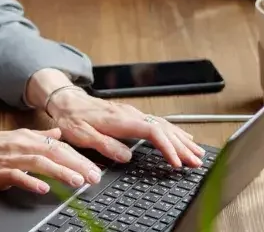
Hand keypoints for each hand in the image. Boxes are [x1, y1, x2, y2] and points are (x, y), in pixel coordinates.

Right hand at [0, 128, 102, 194]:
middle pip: (53, 153)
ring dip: (60, 171)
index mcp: (25, 136)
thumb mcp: (13, 138)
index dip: (78, 156)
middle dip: (76, 164)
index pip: (58, 145)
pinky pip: (16, 176)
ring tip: (77, 181)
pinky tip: (43, 188)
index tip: (95, 167)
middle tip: (94, 176)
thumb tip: (58, 134)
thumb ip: (37, 136)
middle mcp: (19, 144)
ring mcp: (8, 158)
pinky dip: (30, 181)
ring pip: (39, 163)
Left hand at [47, 88, 205, 167]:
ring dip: (181, 140)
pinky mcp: (132, 115)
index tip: (176, 163)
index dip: (167, 147)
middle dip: (181, 147)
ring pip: (163, 125)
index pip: (152, 132)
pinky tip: (183, 137)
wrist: (65, 101)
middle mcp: (130, 114)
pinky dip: (174, 132)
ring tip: (197, 153)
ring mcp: (133, 113)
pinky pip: (159, 123)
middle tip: (196, 163)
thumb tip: (126, 156)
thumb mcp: (81, 134)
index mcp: (120, 119)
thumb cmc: (72, 118)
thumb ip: (104, 145)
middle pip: (163, 129)